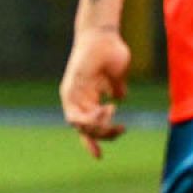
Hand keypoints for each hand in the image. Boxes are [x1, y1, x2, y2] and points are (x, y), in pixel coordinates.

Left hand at [58, 26, 131, 158]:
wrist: (102, 35)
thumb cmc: (111, 52)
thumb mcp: (116, 75)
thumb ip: (115, 87)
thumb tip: (120, 96)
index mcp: (85, 98)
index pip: (85, 127)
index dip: (91, 142)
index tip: (99, 157)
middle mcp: (76, 98)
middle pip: (83, 129)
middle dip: (101, 136)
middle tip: (121, 129)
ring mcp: (72, 93)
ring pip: (79, 124)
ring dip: (97, 127)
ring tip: (114, 118)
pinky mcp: (71, 88)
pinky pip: (77, 112)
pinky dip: (92, 118)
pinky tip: (109, 110)